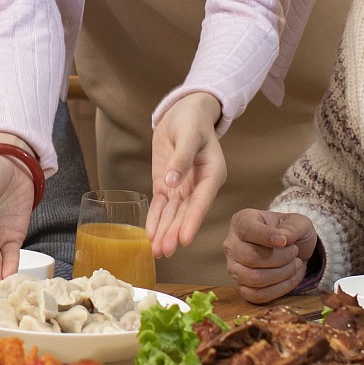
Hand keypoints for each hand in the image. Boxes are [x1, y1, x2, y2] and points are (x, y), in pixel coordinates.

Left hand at [147, 92, 227, 260]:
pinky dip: (155, 219)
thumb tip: (171, 182)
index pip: (201, 201)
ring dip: (165, 231)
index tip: (184, 239)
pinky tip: (150, 234)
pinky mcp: (168, 185)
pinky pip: (162, 205)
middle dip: (175, 232)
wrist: (184, 112)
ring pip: (174, 213)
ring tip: (158, 252)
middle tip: (165, 251)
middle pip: (186, 212)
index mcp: (213, 173)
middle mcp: (200, 185)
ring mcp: (183, 187)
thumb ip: (182, 158)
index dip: (192, 220)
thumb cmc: (192, 120)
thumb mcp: (189, 134)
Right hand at [224, 209, 317, 300]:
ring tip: (294, 264)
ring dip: (282, 274)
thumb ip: (292, 227)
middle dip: (280, 258)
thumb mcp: (299, 222)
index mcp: (241, 221)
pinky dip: (280, 289)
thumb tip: (282, 239)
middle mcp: (231, 245)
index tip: (284, 241)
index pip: (246, 230)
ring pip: (254, 278)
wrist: (293, 249)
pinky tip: (291, 277)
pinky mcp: (241, 287)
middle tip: (295, 252)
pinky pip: (257, 295)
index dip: (266, 237)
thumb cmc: (291, 232)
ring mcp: (233, 268)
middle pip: (250, 257)